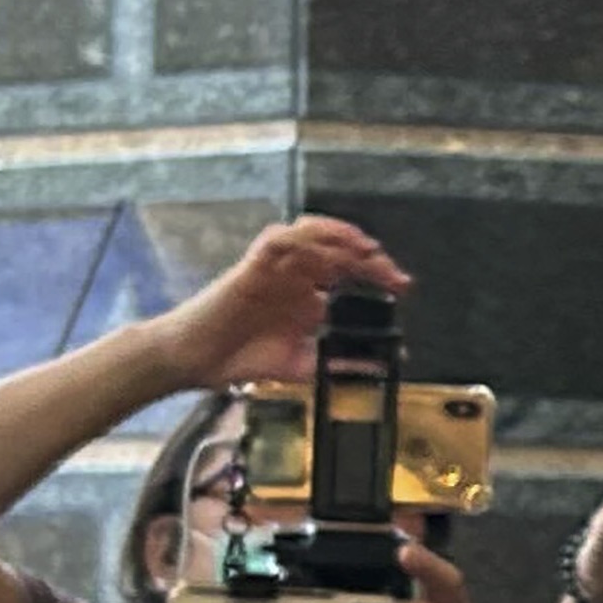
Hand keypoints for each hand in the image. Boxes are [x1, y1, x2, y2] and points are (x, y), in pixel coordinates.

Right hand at [143, 217, 408, 394]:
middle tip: (393, 273)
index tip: (403, 288)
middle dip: (369, 258)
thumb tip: (385, 362)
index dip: (378, 275)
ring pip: (311, 235)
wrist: (199, 361)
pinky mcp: (252, 266)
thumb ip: (341, 362)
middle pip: (338, 250)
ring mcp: (276, 268)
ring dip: (341, 239)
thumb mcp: (305, 366)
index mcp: (311, 295)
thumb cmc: (246, 360)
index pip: (351, 273)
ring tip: (366, 252)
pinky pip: (278, 240)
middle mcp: (297, 276)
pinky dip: (302, 239)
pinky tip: (324, 249)